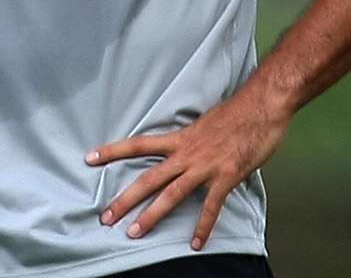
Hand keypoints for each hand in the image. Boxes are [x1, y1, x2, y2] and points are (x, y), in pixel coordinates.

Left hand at [86, 86, 289, 249]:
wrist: (261, 107)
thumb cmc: (235, 113)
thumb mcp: (202, 123)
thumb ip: (189, 140)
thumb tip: (183, 150)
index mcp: (179, 138)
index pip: (138, 144)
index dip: (113, 151)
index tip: (89, 158)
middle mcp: (186, 154)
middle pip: (148, 178)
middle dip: (125, 199)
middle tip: (106, 216)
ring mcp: (205, 167)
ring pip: (171, 194)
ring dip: (151, 215)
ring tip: (133, 232)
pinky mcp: (226, 177)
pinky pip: (211, 206)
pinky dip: (203, 226)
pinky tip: (195, 243)